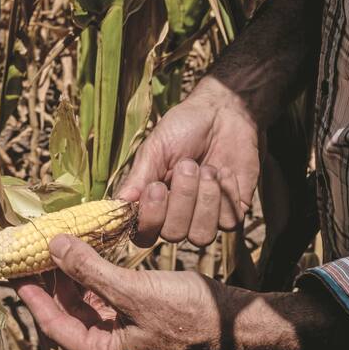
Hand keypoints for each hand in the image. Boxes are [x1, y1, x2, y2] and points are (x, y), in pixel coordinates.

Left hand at [14, 235, 227, 349]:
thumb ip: (91, 270)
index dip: (32, 296)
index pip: (54, 325)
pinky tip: (87, 253)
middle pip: (67, 313)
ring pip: (85, 302)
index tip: (14, 271)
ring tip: (57, 247)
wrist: (234, 320)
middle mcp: (109, 347)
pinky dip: (93, 276)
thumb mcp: (134, 291)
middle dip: (50, 282)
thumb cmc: (189, 314)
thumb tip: (55, 246)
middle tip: (33, 252)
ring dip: (71, 276)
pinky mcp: (136, 316)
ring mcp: (123, 333)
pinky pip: (104, 296)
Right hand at [117, 79, 260, 246]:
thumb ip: (137, 180)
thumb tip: (116, 207)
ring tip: (208, 169)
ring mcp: (205, 219)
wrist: (223, 113)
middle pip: (174, 234)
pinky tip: (225, 172)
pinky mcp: (232, 214)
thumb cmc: (182, 130)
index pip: (143, 235)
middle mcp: (177, 218)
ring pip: (202, 236)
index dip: (150, 218)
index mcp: (152, 205)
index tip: (155, 187)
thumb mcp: (155, 150)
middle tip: (188, 164)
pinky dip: (226, 192)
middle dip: (183, 197)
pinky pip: (229, 222)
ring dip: (206, 198)